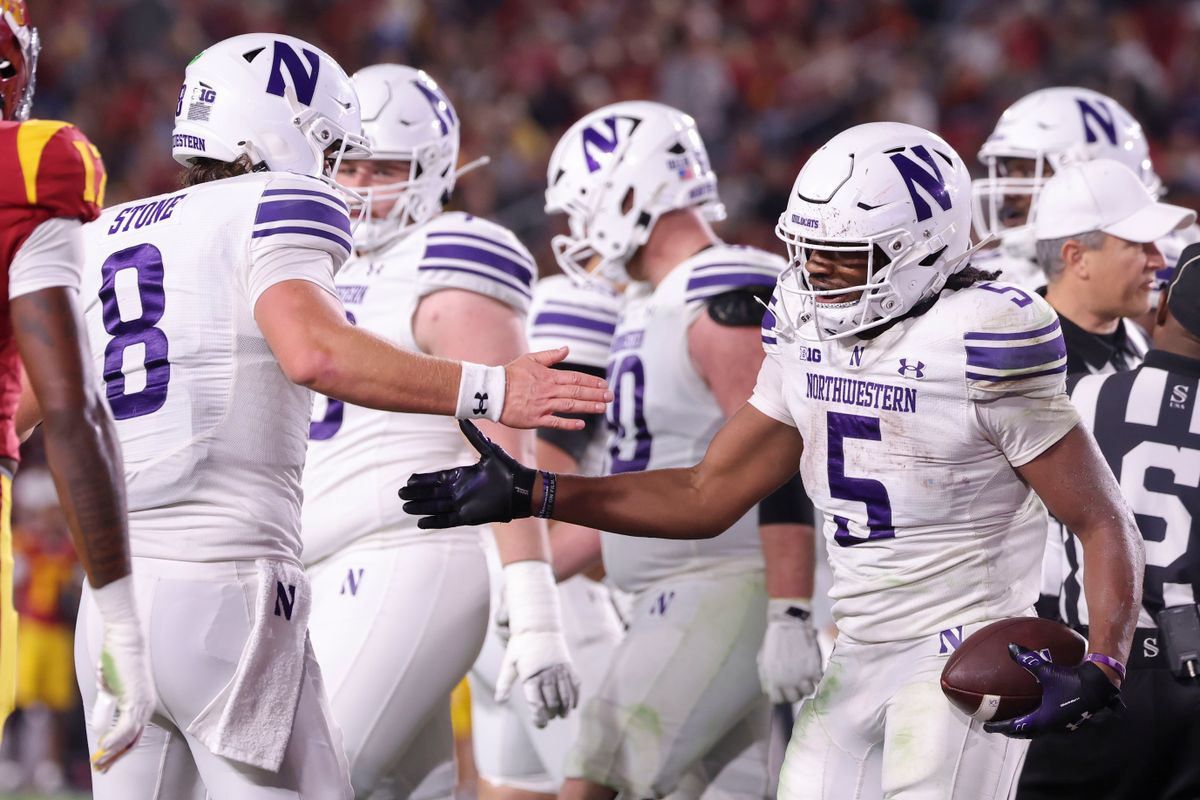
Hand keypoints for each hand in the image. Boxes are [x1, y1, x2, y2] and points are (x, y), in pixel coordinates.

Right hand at [91, 618, 154, 771]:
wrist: (124, 640)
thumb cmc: (117, 661)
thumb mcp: (110, 689)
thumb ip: (108, 708)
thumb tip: (101, 729)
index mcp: (143, 704)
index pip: (135, 735)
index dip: (120, 750)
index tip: (106, 762)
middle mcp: (147, 706)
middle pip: (134, 740)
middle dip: (116, 756)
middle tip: (101, 768)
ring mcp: (143, 703)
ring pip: (130, 736)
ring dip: (114, 751)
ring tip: (100, 761)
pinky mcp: (135, 699)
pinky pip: (127, 726)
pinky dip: (115, 739)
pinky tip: (104, 746)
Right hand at [400, 421, 541, 528]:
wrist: (522, 489)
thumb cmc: (508, 469)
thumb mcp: (489, 450)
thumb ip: (474, 436)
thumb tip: (462, 417)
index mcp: (462, 475)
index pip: (437, 478)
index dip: (423, 480)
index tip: (408, 479)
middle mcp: (460, 490)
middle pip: (432, 493)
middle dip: (417, 493)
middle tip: (400, 494)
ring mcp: (463, 504)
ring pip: (436, 506)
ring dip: (421, 507)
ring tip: (405, 508)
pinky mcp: (469, 517)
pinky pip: (447, 520)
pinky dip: (434, 522)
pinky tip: (420, 523)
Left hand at [495, 561, 579, 727]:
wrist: (539, 625)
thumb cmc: (521, 645)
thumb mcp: (509, 663)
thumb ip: (504, 683)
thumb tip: (500, 702)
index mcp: (531, 676)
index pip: (537, 704)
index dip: (539, 717)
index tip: (539, 724)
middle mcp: (547, 674)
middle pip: (552, 703)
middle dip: (550, 714)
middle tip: (548, 719)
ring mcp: (560, 670)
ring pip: (566, 696)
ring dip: (564, 708)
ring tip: (561, 716)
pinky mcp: (569, 666)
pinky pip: (575, 685)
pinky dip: (575, 697)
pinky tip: (572, 705)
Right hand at [501, 348, 610, 430]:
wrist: (492, 391)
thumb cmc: (511, 374)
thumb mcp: (530, 359)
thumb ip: (550, 355)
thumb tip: (567, 349)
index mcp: (549, 376)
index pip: (576, 379)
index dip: (592, 382)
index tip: (605, 385)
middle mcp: (549, 391)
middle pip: (577, 392)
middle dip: (596, 394)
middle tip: (610, 397)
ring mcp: (543, 406)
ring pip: (570, 406)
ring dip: (588, 407)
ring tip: (603, 408)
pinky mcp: (536, 419)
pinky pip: (555, 422)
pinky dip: (569, 424)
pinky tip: (581, 424)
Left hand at [758, 599, 821, 703]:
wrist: (788, 624)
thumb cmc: (774, 641)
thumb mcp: (763, 660)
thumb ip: (766, 678)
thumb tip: (770, 690)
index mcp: (773, 681)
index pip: (778, 700)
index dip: (781, 695)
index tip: (784, 688)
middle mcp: (788, 682)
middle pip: (794, 698)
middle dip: (795, 691)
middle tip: (796, 682)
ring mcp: (802, 677)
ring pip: (808, 692)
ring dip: (807, 685)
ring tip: (806, 676)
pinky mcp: (814, 669)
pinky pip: (819, 681)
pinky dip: (817, 677)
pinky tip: (813, 669)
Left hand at [983, 644, 1120, 738]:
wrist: (1101, 685)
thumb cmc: (1073, 680)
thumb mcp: (1048, 670)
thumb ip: (1028, 660)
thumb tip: (1011, 647)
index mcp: (1044, 718)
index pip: (1016, 726)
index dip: (1000, 727)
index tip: (987, 727)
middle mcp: (1053, 726)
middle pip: (1027, 732)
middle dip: (1011, 730)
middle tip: (999, 726)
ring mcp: (1063, 725)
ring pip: (1039, 730)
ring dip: (1026, 727)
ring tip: (1015, 721)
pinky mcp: (1071, 720)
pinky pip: (1049, 724)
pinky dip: (1038, 721)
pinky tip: (1038, 710)